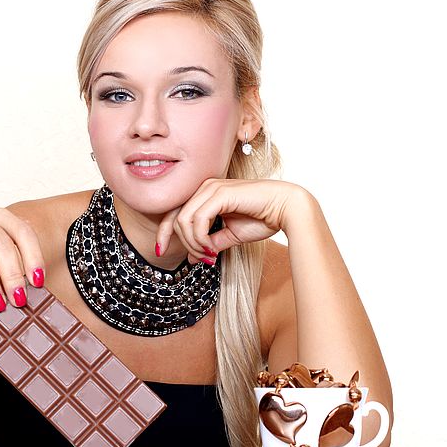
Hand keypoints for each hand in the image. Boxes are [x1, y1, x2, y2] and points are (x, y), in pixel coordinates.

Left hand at [156, 179, 305, 261]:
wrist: (286, 209)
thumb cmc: (262, 218)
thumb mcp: (230, 236)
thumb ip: (209, 244)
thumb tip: (191, 258)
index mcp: (205, 194)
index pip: (174, 212)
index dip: (164, 232)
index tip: (160, 251)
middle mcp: (205, 187)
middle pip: (175, 218)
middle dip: (184, 244)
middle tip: (203, 259)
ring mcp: (212, 188)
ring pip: (184, 220)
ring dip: (193, 243)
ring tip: (209, 255)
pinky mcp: (220, 193)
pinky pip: (198, 220)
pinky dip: (201, 238)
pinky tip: (213, 249)